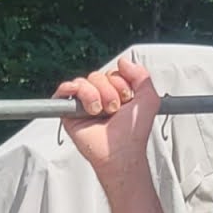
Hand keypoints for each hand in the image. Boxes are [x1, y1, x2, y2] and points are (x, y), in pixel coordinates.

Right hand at [56, 58, 160, 178]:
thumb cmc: (133, 132)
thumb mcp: (148, 98)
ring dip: (94, 95)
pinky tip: (85, 104)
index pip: (112, 73)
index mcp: (115, 93)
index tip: (127, 100)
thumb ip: (141, 75)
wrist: (121, 152)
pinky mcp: (69, 113)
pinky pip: (64, 90)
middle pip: (97, 75)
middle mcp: (99, 98)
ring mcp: (83, 105)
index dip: (120, 83)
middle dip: (109, 90)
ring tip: (100, 112)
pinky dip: (72, 90)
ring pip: (83, 81)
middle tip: (114, 109)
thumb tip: (123, 61)